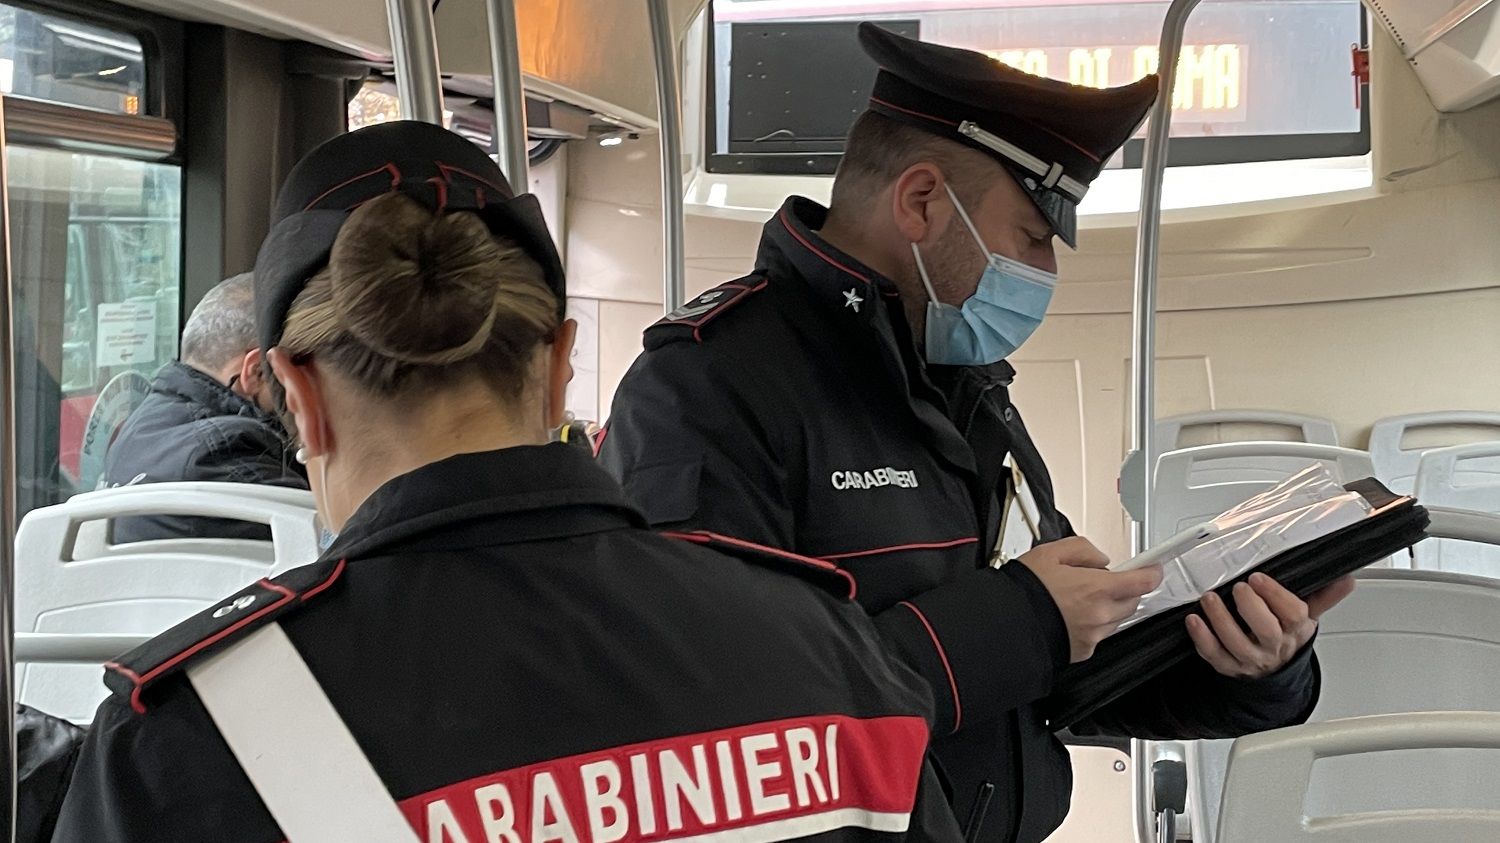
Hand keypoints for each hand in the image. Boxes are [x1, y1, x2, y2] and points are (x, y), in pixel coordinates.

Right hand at [1019, 537, 1163, 662]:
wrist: (1007, 625)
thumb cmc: (1025, 590)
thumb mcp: (1050, 553)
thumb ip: (1083, 550)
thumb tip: (1100, 559)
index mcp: (1097, 588)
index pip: (1143, 581)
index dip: (1151, 573)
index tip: (1152, 569)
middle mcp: (1101, 614)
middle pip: (1132, 601)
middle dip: (1124, 590)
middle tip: (1101, 581)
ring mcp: (1093, 635)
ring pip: (1116, 619)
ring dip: (1107, 607)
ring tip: (1077, 599)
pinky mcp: (1083, 651)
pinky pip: (1099, 635)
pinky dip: (1092, 625)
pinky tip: (1070, 616)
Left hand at [1187, 572, 1355, 678]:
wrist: (1274, 672)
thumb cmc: (1285, 636)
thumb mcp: (1306, 617)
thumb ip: (1323, 596)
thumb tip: (1346, 579)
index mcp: (1295, 631)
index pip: (1294, 615)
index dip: (1277, 596)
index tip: (1260, 578)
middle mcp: (1273, 646)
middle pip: (1266, 631)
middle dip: (1251, 607)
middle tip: (1239, 588)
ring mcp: (1250, 658)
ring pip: (1236, 643)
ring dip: (1221, 619)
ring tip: (1210, 598)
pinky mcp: (1228, 665)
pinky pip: (1213, 654)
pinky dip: (1202, 638)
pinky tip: (1194, 620)